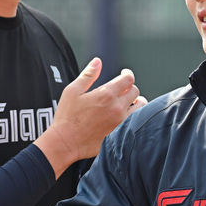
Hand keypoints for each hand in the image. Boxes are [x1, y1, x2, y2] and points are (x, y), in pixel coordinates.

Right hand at [36, 58, 146, 175]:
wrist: (65, 143)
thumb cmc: (66, 117)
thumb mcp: (72, 91)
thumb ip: (88, 75)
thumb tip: (98, 61)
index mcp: (106, 94)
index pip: (128, 79)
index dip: (127, 74)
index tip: (124, 74)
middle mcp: (117, 107)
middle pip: (135, 91)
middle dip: (129, 87)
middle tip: (122, 89)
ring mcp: (121, 122)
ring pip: (140, 107)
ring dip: (136, 102)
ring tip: (128, 102)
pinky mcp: (120, 134)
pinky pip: (135, 122)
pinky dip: (134, 116)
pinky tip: (126, 116)